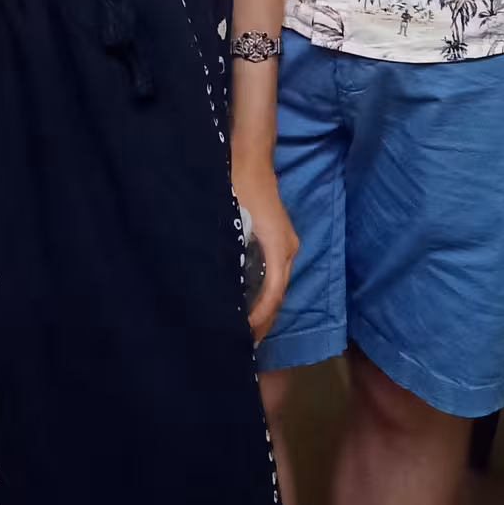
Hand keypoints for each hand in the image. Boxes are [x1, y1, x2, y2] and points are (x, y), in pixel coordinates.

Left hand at [233, 163, 297, 342]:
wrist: (251, 157)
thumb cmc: (238, 186)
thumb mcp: (231, 220)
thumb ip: (230, 252)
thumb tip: (214, 286)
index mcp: (279, 247)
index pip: (273, 293)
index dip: (259, 318)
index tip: (242, 336)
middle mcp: (288, 249)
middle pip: (279, 294)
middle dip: (263, 321)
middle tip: (242, 347)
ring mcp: (287, 244)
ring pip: (278, 286)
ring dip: (264, 309)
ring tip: (245, 332)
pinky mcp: (280, 240)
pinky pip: (275, 275)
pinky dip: (265, 293)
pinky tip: (249, 304)